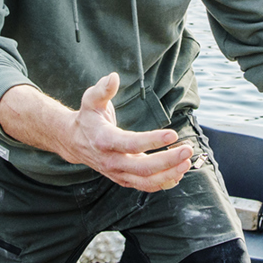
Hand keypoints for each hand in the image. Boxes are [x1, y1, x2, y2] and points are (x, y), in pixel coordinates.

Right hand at [63, 73, 192, 191]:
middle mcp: (111, 161)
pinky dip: (163, 182)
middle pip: (143, 167)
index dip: (152, 141)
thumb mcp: (90, 100)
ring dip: (169, 174)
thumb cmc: (88, 118)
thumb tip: (113, 77)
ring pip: (146, 181)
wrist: (74, 142)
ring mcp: (117, 173)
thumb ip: (102, 89)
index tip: (173, 134)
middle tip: (188, 149)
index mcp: (103, 140)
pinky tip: (178, 172)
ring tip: (187, 162)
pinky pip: (145, 185)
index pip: (130, 143)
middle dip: (168, 161)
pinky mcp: (123, 179)